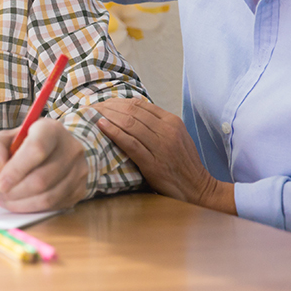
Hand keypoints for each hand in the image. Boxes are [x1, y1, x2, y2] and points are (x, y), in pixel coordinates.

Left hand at [0, 118, 88, 211]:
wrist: (51, 151)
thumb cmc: (22, 145)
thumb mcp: (2, 139)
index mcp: (50, 129)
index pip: (37, 149)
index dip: (15, 170)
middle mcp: (70, 148)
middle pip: (41, 179)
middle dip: (14, 191)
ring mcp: (79, 170)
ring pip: (48, 197)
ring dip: (20, 203)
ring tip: (4, 199)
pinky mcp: (80, 189)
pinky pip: (53, 207)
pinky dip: (31, 208)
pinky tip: (19, 202)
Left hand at [93, 99, 234, 213]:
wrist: (198, 188)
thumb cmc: (183, 164)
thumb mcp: (176, 137)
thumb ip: (157, 124)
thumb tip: (132, 111)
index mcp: (172, 121)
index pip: (140, 104)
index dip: (118, 101)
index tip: (103, 103)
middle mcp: (167, 130)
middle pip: (132, 111)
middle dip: (109, 107)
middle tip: (93, 107)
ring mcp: (161, 146)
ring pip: (129, 123)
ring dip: (107, 116)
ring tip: (92, 114)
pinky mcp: (153, 163)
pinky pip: (130, 143)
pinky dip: (114, 132)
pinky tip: (101, 126)